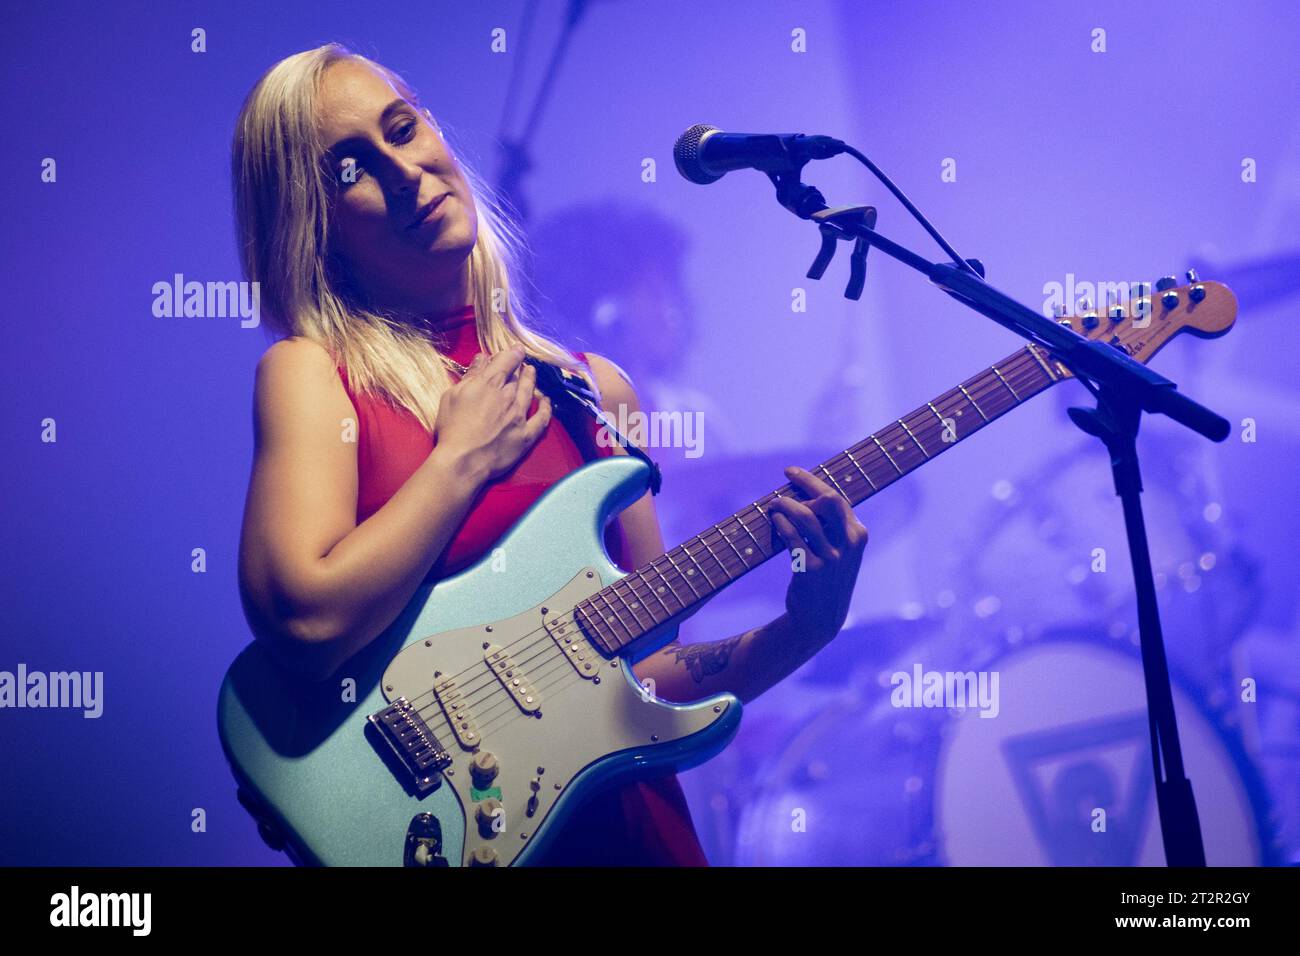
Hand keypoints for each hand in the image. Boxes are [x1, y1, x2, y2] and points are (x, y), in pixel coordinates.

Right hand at [432, 348, 552, 481]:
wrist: (464, 460)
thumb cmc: (452, 427)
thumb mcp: (452, 396)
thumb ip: (471, 376)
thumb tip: (482, 358)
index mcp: (489, 384)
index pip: (506, 361)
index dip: (513, 353)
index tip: (517, 349)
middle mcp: (508, 396)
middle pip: (518, 376)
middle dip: (520, 367)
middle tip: (521, 363)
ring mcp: (519, 415)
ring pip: (530, 392)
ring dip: (531, 380)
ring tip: (531, 372)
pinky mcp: (527, 435)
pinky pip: (542, 418)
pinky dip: (546, 408)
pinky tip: (547, 401)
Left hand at [767, 465, 868, 646]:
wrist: (820, 618)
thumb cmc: (827, 578)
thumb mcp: (840, 551)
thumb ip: (832, 525)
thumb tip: (805, 493)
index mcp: (858, 535)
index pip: (837, 497)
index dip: (811, 480)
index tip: (791, 472)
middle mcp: (849, 544)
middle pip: (828, 500)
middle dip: (804, 485)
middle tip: (783, 483)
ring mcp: (831, 558)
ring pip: (806, 517)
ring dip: (786, 505)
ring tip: (774, 504)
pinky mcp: (811, 569)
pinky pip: (792, 538)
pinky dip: (781, 524)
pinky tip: (774, 520)